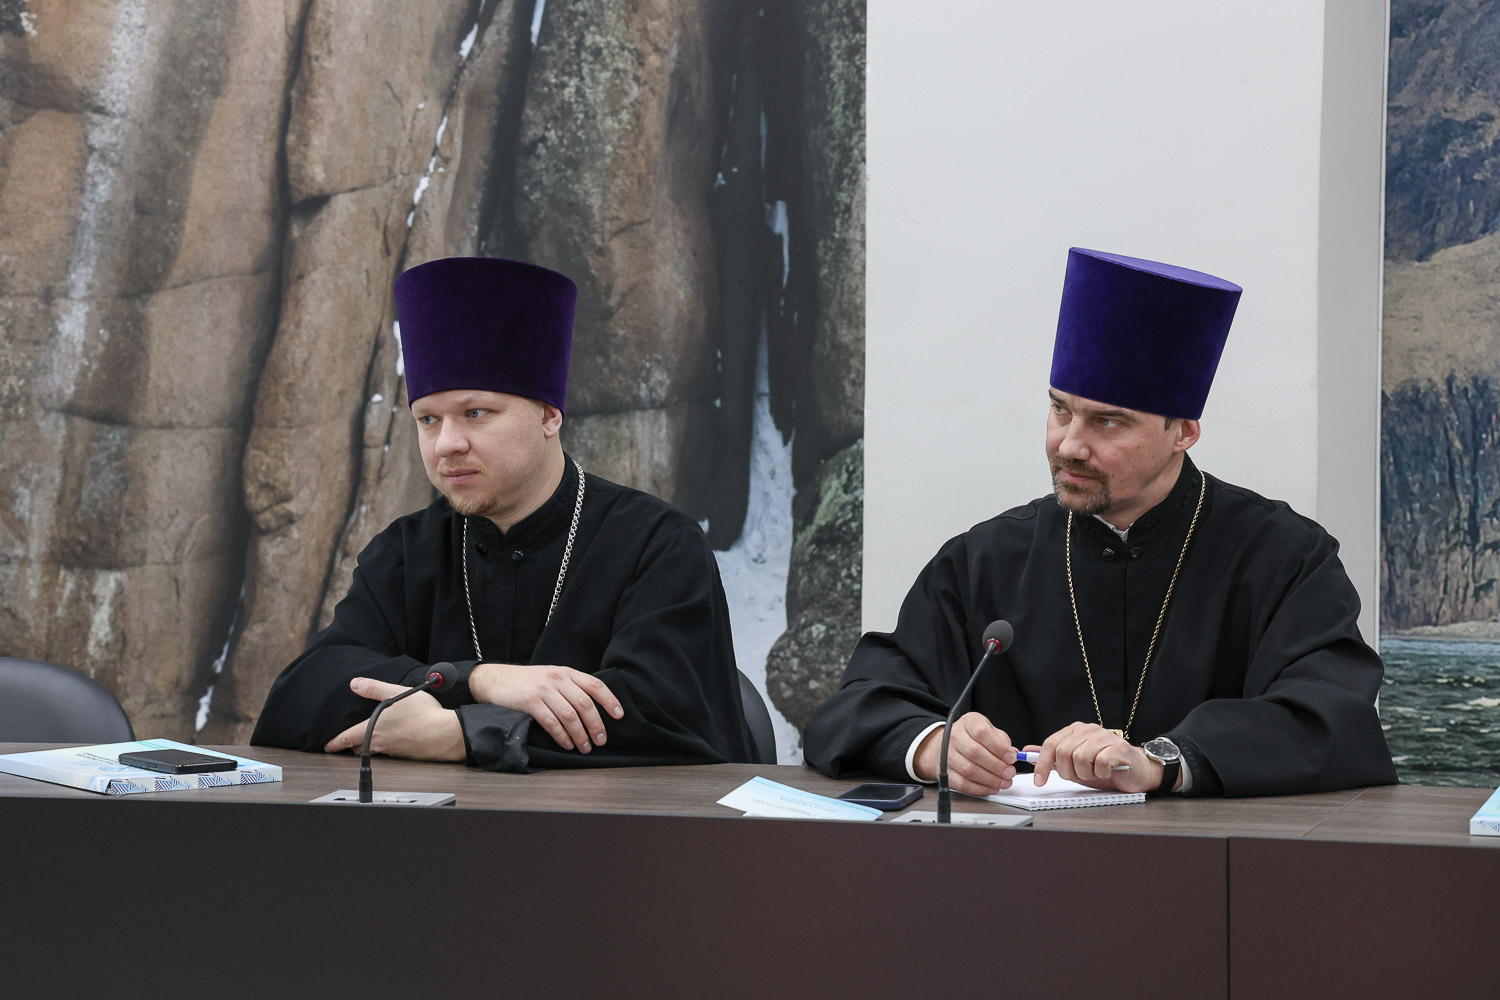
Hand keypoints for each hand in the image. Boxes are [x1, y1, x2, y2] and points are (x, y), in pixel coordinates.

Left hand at [323, 678, 464, 760]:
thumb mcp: (396, 693)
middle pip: (359, 746)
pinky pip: (390, 751)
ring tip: (371, 738)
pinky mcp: (405, 754)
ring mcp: (393, 751)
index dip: (334, 743)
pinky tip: (396, 736)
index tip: (328, 746)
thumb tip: (355, 683)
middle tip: (347, 741)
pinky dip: (388, 744)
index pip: (346, 739)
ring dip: (370, 744)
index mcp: (373, 729)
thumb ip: (374, 688)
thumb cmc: (422, 714)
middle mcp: (380, 743)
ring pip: (375, 749)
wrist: (444, 734)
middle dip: (351, 744)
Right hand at [469, 663, 623, 753]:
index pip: (595, 684)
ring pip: (569, 715)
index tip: (619, 716)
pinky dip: (561, 736)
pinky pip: (551, 722)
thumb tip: (594, 710)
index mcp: (567, 673)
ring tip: (585, 747)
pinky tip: (567, 745)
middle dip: (596, 724)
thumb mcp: (553, 677)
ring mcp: (544, 690)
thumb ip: (571, 687)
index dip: (610, 700)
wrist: (497, 679)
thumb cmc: (529, 682)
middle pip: (584, 704)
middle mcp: (558, 679)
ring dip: (580, 734)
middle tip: (601, 740)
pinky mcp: (530, 702)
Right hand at [913, 711, 1017, 794]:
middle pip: (975, 753)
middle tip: (1010, 772)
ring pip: (969, 770)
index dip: (999, 747)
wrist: (946, 745)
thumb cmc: (971, 737)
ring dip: (990, 779)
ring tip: (1004, 782)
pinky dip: (980, 789)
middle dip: (997, 766)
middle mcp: (954, 736)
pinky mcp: (945, 772)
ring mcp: (947, 755)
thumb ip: (1002, 741)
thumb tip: (1012, 754)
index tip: (1012, 757)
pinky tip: (992, 787)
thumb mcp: (988, 730)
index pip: (982, 733)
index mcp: (968, 723)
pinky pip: (963, 784)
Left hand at [1030, 722, 1168, 792]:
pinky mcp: (1119, 747)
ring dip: (1086, 774)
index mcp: (1075, 730)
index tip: (1039, 781)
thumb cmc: (1105, 767)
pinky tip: (1107, 772)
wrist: (1136, 770)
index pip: (1051, 744)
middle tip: (1080, 776)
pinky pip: (1100, 762)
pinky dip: (1101, 773)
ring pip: (1080, 758)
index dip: (1042, 764)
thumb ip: (1053, 756)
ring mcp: (1104, 736)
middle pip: (1064, 752)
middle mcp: (1088, 729)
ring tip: (1096, 773)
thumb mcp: (1074, 764)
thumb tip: (1027, 751)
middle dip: (1068, 772)